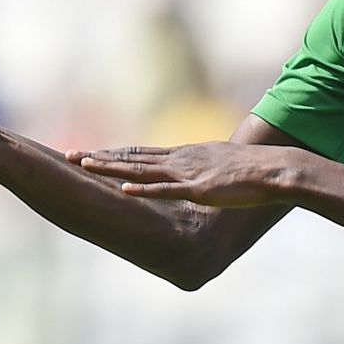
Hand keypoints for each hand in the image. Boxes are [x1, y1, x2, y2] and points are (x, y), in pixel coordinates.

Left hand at [67, 142, 300, 206]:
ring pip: (141, 169)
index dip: (113, 153)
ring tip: (82, 165)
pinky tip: (122, 188)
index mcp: (186, 155)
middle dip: (99, 157)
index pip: (141, 152)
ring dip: (111, 168)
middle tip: (67, 155)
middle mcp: (182, 160)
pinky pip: (165, 190)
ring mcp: (189, 173)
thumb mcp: (223, 166)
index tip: (88, 153)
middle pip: (132, 157)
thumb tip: (198, 178)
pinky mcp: (199, 189)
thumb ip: (206, 170)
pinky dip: (142, 189)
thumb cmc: (255, 171)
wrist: (276, 168)